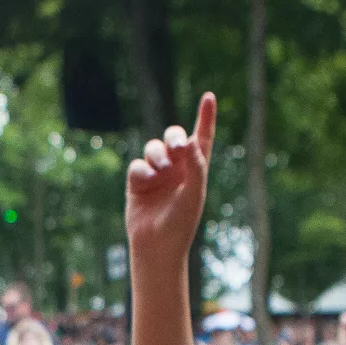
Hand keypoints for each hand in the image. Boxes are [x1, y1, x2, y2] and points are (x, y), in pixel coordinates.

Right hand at [124, 92, 216, 272]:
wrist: (157, 247)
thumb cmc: (181, 224)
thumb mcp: (194, 194)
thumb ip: (196, 166)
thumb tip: (193, 140)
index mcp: (195, 170)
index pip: (202, 138)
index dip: (205, 118)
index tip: (209, 97)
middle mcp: (176, 168)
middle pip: (174, 138)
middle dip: (174, 137)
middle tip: (178, 147)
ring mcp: (155, 174)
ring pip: (153, 149)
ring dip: (157, 155)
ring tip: (162, 170)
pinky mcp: (137, 183)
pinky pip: (137, 166)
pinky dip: (142, 170)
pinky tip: (147, 180)